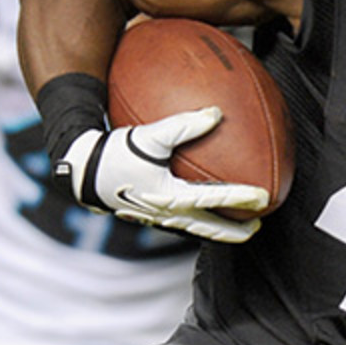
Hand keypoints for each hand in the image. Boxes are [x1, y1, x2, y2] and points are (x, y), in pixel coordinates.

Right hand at [55, 108, 270, 242]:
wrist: (81, 170)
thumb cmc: (115, 151)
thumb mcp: (150, 135)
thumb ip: (184, 125)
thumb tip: (217, 113)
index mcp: (169, 196)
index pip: (214, 199)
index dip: (241, 198)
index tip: (264, 198)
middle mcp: (166, 213)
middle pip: (208, 229)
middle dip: (234, 231)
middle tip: (258, 227)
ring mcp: (156, 218)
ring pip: (195, 229)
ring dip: (218, 229)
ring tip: (238, 225)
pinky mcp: (148, 214)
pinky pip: (181, 220)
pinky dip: (199, 217)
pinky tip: (204, 207)